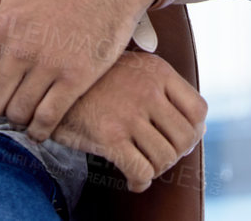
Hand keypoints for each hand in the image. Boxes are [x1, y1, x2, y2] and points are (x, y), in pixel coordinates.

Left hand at [0, 0, 157, 139]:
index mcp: (2, 26)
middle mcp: (22, 48)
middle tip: (4, 100)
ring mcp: (49, 65)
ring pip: (16, 114)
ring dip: (17, 118)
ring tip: (24, 108)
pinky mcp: (76, 79)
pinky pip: (47, 119)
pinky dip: (39, 129)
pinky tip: (41, 123)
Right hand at [52, 48, 206, 192]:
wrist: (51, 86)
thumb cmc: (96, 83)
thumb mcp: (135, 70)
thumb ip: (165, 90)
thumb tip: (199, 128)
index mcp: (158, 72)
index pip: (199, 110)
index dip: (195, 131)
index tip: (181, 139)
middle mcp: (147, 91)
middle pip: (185, 138)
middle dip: (176, 154)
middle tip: (160, 157)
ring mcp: (128, 114)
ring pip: (165, 158)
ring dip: (157, 169)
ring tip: (144, 166)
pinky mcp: (109, 137)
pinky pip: (141, 170)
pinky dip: (140, 181)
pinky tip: (132, 178)